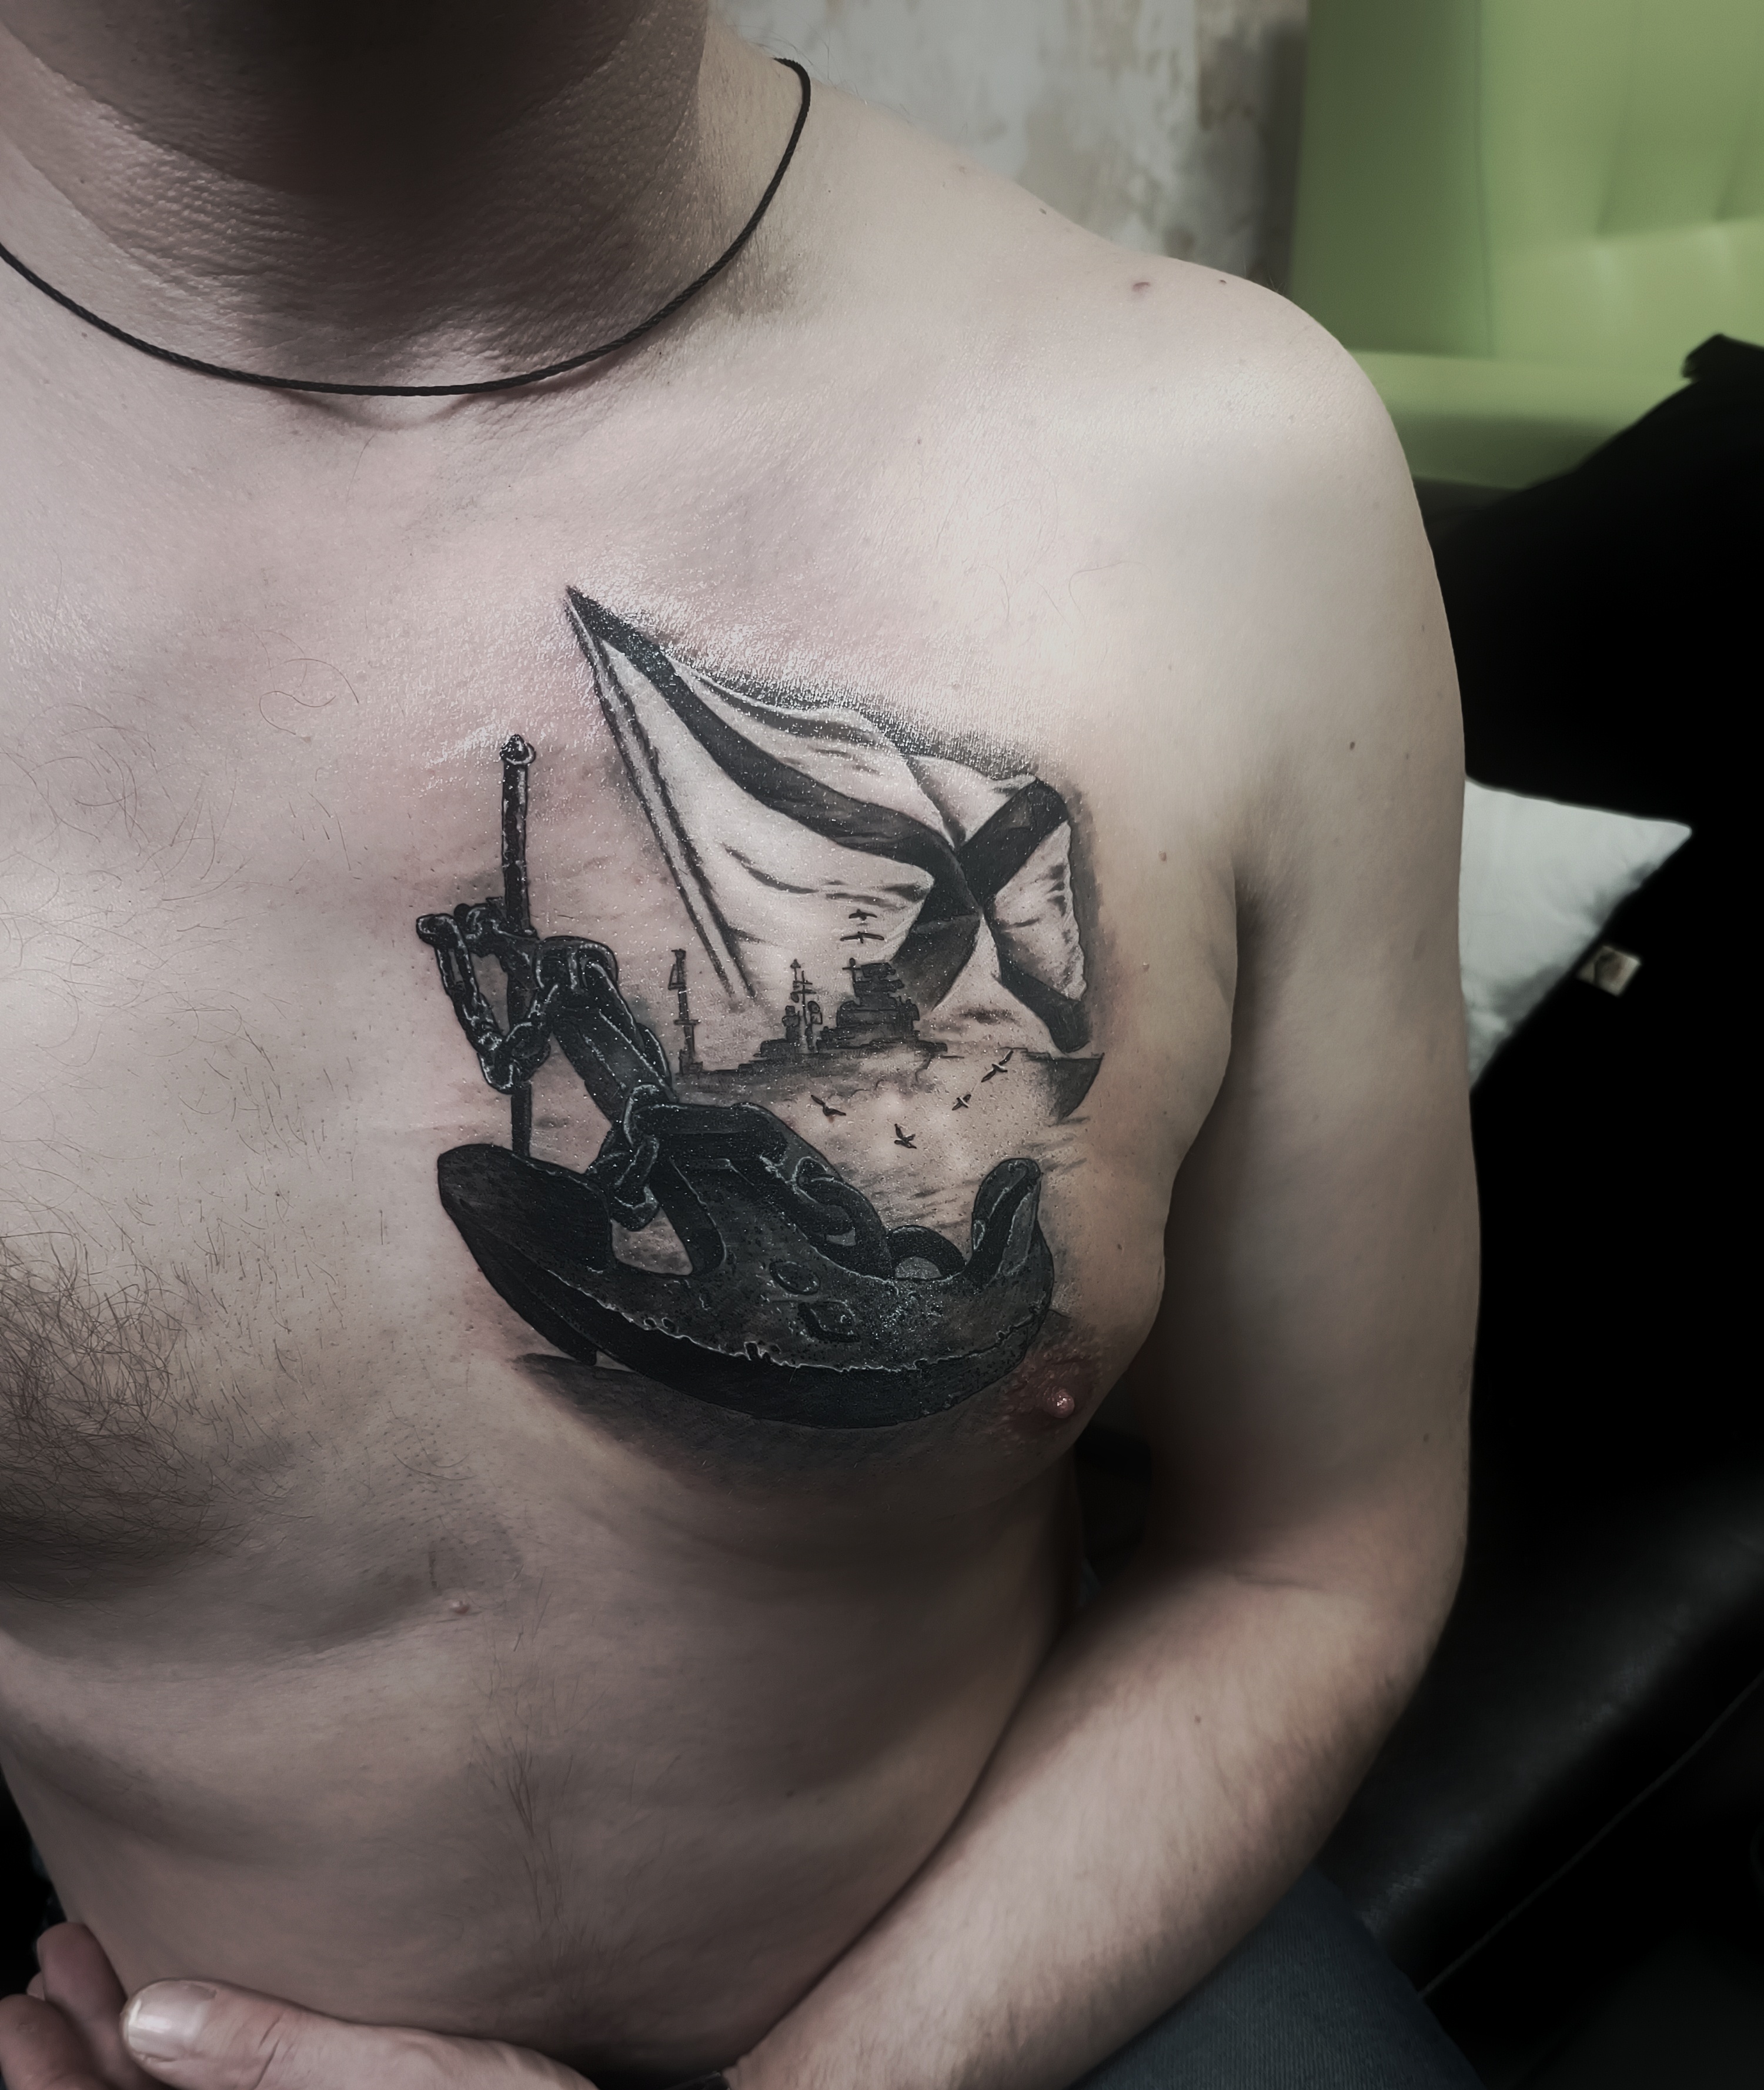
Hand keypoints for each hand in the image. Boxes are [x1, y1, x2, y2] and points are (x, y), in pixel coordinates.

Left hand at [0, 1923, 592, 2089]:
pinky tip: (194, 2004)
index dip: (51, 2083)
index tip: (17, 2004)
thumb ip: (278, 2058)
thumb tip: (152, 2020)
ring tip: (99, 1968)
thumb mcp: (406, 2079)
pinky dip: (199, 2054)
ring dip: (136, 2042)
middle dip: (82, 2049)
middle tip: (49, 1958)